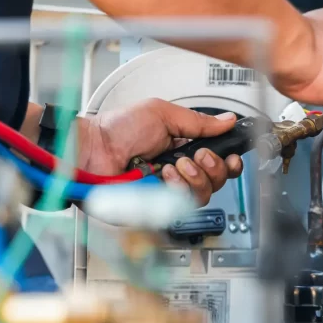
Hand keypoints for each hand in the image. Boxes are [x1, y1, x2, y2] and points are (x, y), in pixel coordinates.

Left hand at [79, 98, 242, 204]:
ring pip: (203, 196)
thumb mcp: (161, 114)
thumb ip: (198, 121)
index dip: (229, 161)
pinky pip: (182, 207)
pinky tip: (163, 176)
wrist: (90, 149)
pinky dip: (177, 189)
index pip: (217, 162)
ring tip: (174, 165)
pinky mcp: (157, 209)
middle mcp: (178, 173)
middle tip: (198, 155)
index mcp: (182, 150)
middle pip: (216, 181)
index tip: (232, 155)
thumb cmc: (115, 130)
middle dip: (213, 167)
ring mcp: (168, 193)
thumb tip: (227, 120)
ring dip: (194, 178)